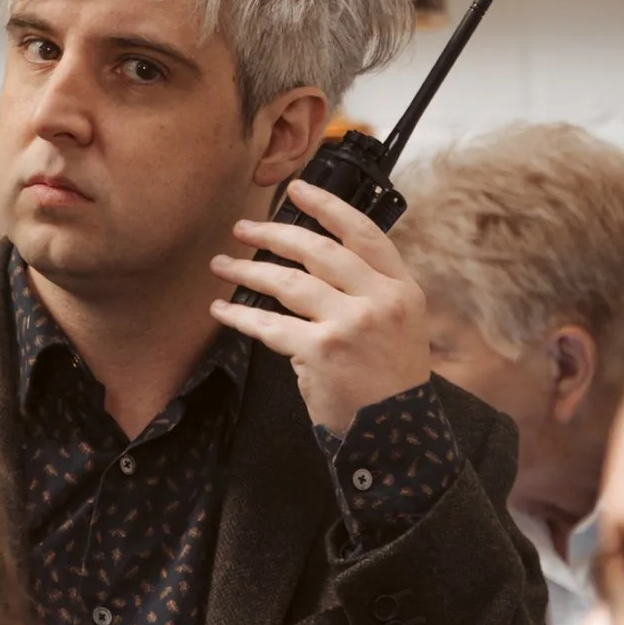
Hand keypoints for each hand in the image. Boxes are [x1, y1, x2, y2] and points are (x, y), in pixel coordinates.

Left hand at [209, 178, 434, 434]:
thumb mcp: (401, 325)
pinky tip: (222, 309)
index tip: (297, 190)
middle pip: (318, 251)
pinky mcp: (321, 352)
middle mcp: (379, 300)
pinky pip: (270, 325)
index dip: (327, 207)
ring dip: (248, 271)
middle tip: (243, 228)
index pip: (363, 233)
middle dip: (274, 233)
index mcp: (400, 288)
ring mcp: (350, 325)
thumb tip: (318, 259)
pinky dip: (240, 316)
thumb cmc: (391, 381)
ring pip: (288, 283)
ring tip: (222, 264)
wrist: (396, 434)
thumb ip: (371, 289)